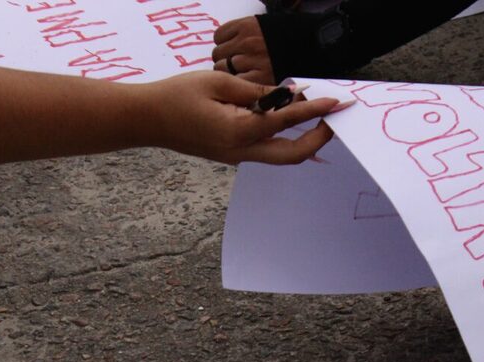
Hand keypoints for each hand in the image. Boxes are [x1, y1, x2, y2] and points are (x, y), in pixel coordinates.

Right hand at [141, 72, 343, 165]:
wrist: (147, 120)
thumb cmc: (177, 97)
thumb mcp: (217, 82)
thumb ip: (254, 90)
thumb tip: (285, 92)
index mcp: (236, 132)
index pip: (285, 121)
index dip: (313, 110)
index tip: (335, 102)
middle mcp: (239, 152)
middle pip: (292, 156)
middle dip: (318, 138)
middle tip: (332, 117)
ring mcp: (235, 157)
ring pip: (280, 155)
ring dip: (302, 137)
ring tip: (314, 112)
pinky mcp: (232, 154)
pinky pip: (265, 148)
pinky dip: (281, 135)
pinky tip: (285, 114)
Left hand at [212, 17, 274, 84]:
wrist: (307, 53)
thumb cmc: (280, 42)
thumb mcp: (260, 28)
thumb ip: (241, 34)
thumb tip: (222, 47)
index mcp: (248, 26)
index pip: (218, 36)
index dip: (224, 45)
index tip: (232, 50)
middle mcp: (248, 42)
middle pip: (217, 54)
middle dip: (224, 60)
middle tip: (237, 64)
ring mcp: (254, 61)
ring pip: (222, 70)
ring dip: (229, 73)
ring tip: (243, 73)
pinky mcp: (261, 79)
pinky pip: (235, 82)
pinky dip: (238, 84)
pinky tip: (247, 82)